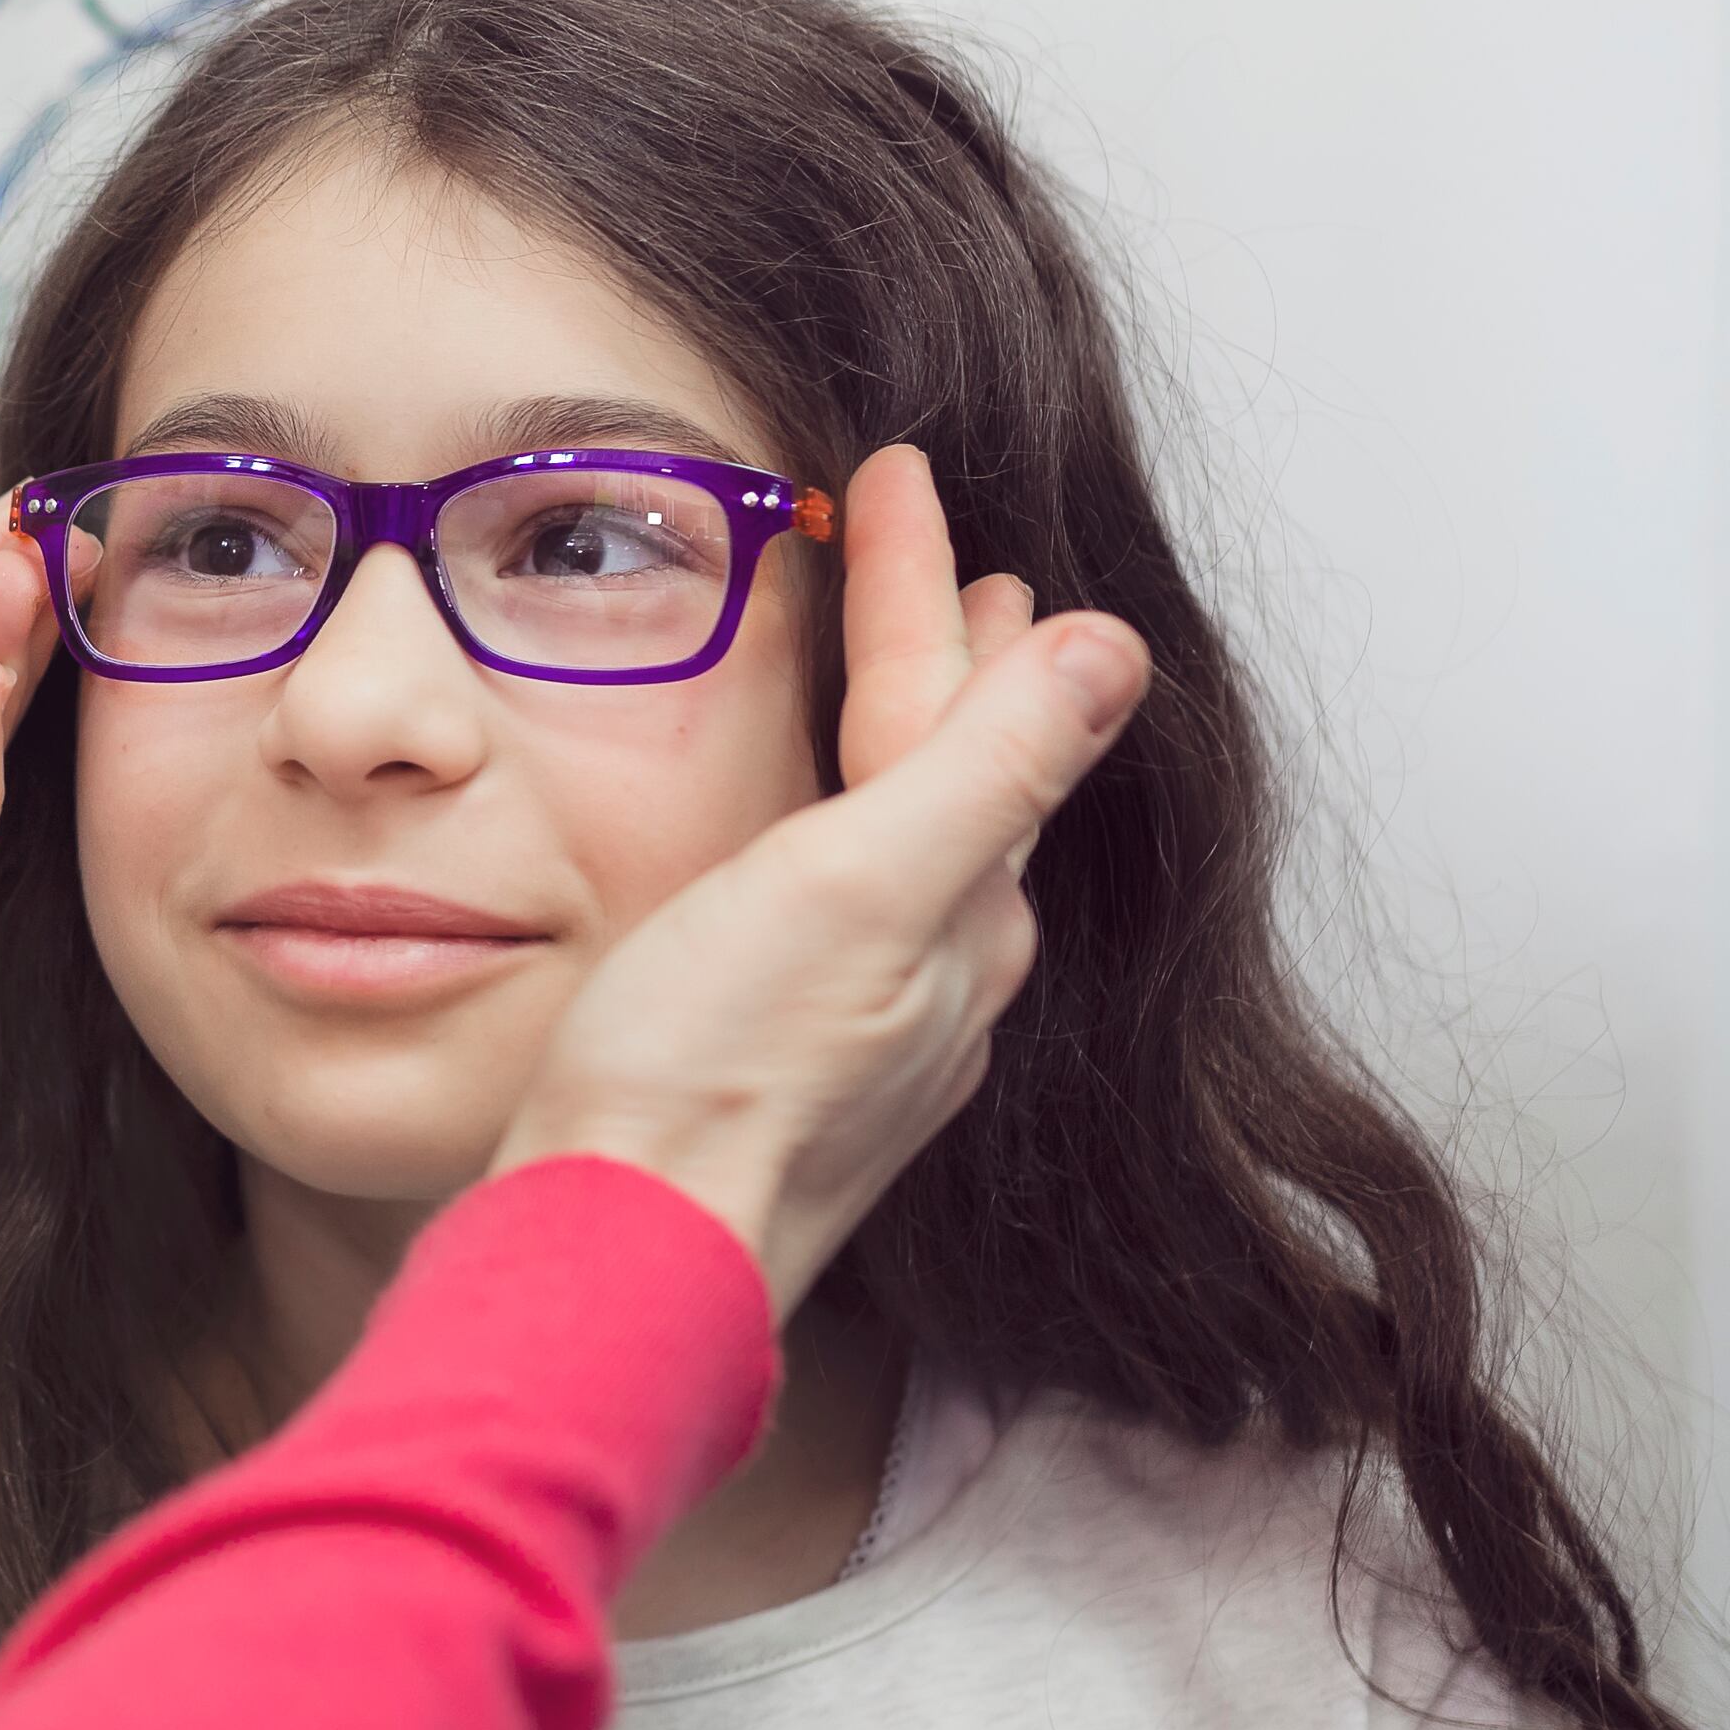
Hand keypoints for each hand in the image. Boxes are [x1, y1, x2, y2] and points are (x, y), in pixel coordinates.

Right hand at [492, 445, 1146, 1308]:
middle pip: (951, 769)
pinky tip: (809, 860)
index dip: (921, 579)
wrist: (617, 1257)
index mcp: (957, 908)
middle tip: (954, 569)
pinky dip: (847, 837)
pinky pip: (849, 914)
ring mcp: (868, 1033)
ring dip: (910, 745)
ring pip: (909, 847)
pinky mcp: (790, 1079)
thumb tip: (1112, 652)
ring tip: (907, 685)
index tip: (897, 472)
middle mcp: (934, 973)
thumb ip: (987, 767)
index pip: (956, 699)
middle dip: (951, 661)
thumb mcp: (859, 888)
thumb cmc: (710, 1076)